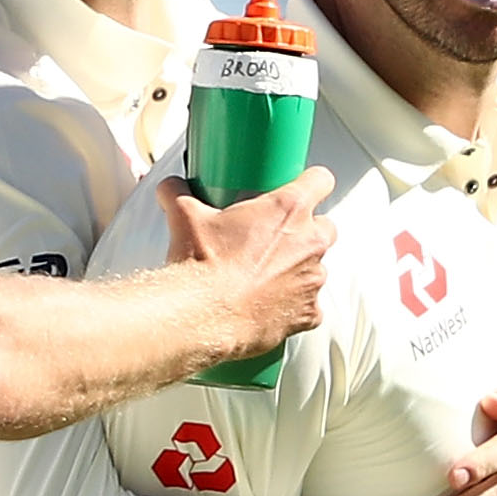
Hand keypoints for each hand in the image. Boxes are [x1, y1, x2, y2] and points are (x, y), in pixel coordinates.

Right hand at [159, 167, 337, 360]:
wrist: (201, 315)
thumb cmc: (200, 264)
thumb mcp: (184, 217)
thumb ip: (179, 194)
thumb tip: (171, 187)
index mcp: (289, 209)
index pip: (320, 180)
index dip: (312, 183)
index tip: (300, 190)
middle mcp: (309, 242)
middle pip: (325, 227)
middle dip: (306, 232)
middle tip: (274, 239)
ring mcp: (313, 279)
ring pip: (316, 268)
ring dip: (298, 269)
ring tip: (264, 276)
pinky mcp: (308, 313)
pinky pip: (309, 307)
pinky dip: (293, 306)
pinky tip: (268, 305)